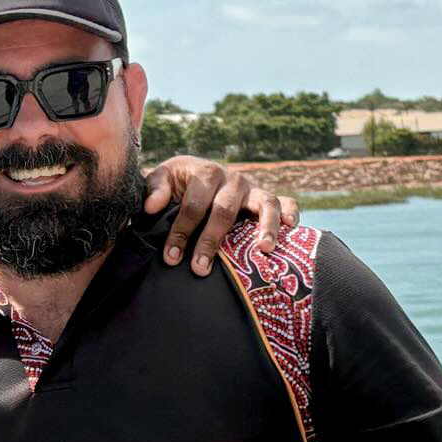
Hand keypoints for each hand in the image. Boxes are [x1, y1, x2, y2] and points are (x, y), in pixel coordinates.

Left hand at [143, 156, 299, 274]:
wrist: (193, 175)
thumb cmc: (177, 184)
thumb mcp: (162, 180)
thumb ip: (155, 189)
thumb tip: (150, 207)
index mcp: (205, 172)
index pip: (193, 205)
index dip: (181, 231)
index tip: (171, 258)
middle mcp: (232, 179)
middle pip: (223, 211)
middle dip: (210, 241)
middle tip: (199, 269)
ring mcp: (252, 189)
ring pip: (264, 204)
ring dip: (265, 226)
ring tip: (263, 250)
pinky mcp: (265, 199)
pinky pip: (286, 203)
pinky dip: (291, 213)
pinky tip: (291, 229)